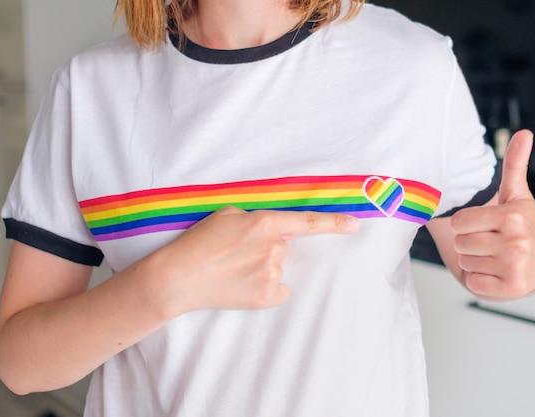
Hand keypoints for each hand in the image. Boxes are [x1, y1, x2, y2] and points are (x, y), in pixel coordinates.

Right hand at [150, 207, 359, 314]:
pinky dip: (265, 288)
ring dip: (262, 268)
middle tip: (237, 253)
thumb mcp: (227, 215)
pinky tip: (242, 285)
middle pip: (284, 247)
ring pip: (278, 268)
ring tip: (233, 270)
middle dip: (266, 248)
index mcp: (265, 223)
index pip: (308, 223)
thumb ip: (257, 218)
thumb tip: (273, 230)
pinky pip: (278, 289)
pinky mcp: (267, 297)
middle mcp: (274, 248)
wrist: (179, 278)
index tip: (355, 225)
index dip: (334, 223)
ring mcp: (272, 274)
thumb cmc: (199, 243)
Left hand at [450, 129, 534, 300]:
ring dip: (475, 261)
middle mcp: (516, 242)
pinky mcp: (512, 288)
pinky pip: (474, 283)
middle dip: (470, 243)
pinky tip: (497, 273)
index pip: (459, 222)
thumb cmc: (526, 226)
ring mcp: (515, 266)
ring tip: (496, 257)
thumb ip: (514, 164)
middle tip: (491, 242)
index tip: (484, 225)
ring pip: (465, 263)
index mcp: (513, 216)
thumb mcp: (517, 195)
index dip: (466, 225)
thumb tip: (523, 133)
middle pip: (460, 243)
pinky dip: (481, 280)